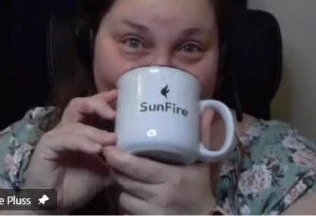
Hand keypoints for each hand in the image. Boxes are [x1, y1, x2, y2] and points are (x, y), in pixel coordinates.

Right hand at [22, 91, 118, 211]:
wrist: (55, 203)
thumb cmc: (77, 186)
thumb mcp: (104, 172)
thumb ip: (117, 159)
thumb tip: (140, 153)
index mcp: (79, 132)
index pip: (90, 108)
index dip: (104, 100)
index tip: (121, 96)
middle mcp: (66, 129)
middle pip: (78, 105)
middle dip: (97, 104)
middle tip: (114, 112)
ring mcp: (55, 136)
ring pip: (75, 124)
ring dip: (95, 131)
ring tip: (112, 139)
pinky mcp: (46, 146)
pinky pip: (64, 138)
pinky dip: (81, 142)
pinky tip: (96, 149)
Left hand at [103, 106, 219, 215]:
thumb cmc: (200, 188)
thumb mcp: (201, 163)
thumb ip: (201, 137)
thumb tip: (206, 110)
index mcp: (172, 177)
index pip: (134, 166)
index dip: (117, 157)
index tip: (109, 147)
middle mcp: (161, 195)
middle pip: (124, 179)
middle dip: (117, 169)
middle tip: (114, 159)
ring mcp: (154, 212)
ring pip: (123, 196)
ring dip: (123, 187)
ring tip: (128, 178)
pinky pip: (127, 210)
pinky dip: (128, 202)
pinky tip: (136, 196)